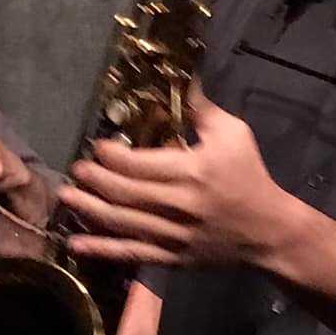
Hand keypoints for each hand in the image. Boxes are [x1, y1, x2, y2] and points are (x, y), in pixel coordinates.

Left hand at [58, 89, 293, 269]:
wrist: (269, 231)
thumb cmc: (250, 176)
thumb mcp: (234, 134)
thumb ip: (201, 109)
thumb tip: (179, 76)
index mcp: (192, 172)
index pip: (139, 164)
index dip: (111, 155)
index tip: (98, 146)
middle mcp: (179, 205)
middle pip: (123, 193)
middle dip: (94, 180)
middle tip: (77, 169)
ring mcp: (173, 236)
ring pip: (121, 223)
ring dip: (88, 209)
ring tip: (67, 196)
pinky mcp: (171, 258)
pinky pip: (130, 254)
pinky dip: (101, 249)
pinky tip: (76, 243)